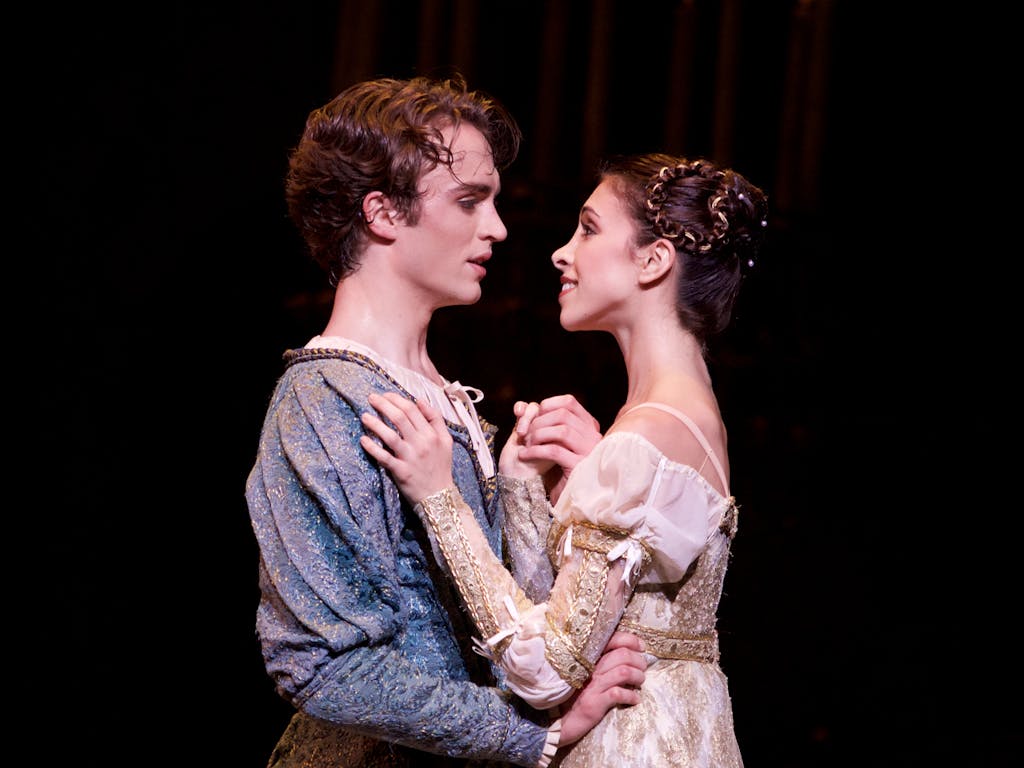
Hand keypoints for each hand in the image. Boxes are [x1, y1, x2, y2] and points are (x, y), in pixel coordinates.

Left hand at [359, 392, 454, 502]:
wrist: (440, 496)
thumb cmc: (440, 467)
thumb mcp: (446, 441)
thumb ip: (436, 419)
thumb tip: (419, 400)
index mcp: (432, 434)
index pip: (412, 410)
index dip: (397, 399)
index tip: (385, 395)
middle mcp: (422, 443)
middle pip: (400, 418)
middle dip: (383, 405)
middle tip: (371, 398)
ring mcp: (410, 457)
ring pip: (390, 435)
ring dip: (375, 423)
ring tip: (364, 416)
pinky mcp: (401, 471)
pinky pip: (384, 457)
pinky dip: (372, 448)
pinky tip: (363, 440)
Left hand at [499, 395, 601, 503]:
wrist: (568, 502)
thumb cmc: (557, 471)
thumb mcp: (552, 443)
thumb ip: (541, 424)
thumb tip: (521, 406)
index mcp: (589, 427)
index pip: (569, 402)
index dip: (547, 405)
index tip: (532, 417)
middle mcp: (594, 437)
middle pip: (563, 414)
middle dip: (537, 421)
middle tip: (523, 433)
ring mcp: (589, 452)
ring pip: (562, 430)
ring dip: (537, 435)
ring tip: (525, 444)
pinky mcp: (580, 467)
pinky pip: (555, 451)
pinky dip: (535, 450)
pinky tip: (524, 455)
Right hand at [558, 631, 646, 746]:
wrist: (563, 720)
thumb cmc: (579, 695)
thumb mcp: (590, 675)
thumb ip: (605, 662)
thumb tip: (631, 654)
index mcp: (590, 658)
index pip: (613, 639)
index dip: (631, 640)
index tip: (641, 647)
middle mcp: (591, 668)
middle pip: (622, 654)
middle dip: (639, 660)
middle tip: (642, 668)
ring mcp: (592, 685)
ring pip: (623, 672)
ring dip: (637, 676)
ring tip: (639, 682)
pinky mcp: (594, 702)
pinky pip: (618, 693)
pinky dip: (631, 696)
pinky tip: (635, 699)